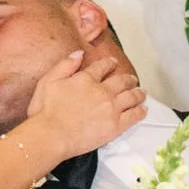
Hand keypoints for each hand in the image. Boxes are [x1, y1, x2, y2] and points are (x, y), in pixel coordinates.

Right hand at [26, 48, 146, 158]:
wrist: (51, 135)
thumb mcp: (48, 81)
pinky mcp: (115, 126)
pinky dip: (140, 112)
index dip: (110, 63)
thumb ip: (65, 65)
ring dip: (138, 93)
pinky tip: (143, 110)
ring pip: (131, 97)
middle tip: (132, 79)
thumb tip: (79, 54)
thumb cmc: (45, 111)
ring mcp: (111, 109)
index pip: (103, 67)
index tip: (113, 63)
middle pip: (121, 81)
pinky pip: (133, 116)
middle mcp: (102, 91)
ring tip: (142, 93)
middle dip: (128, 79)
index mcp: (86, 79)